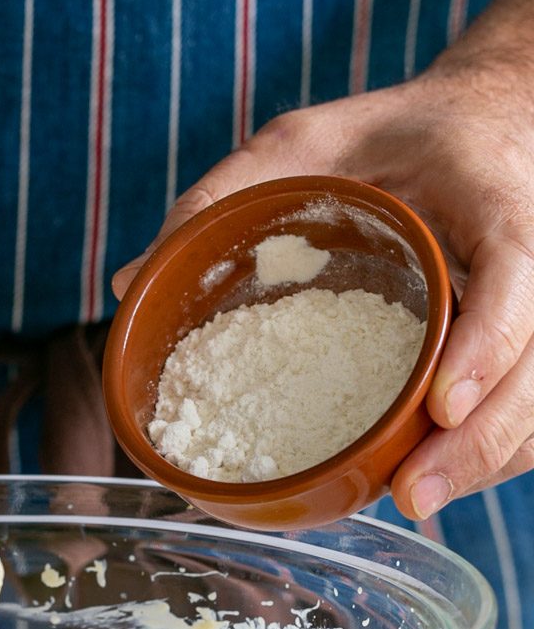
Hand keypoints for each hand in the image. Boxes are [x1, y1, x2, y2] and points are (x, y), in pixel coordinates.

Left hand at [112, 57, 533, 521]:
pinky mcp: (524, 347)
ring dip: (482, 462)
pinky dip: (485, 455)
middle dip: (477, 441)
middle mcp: (531, 262)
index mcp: (497, 203)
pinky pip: (527, 414)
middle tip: (411, 495)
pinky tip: (430, 481)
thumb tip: (133, 282)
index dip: (485, 347)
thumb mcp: (307, 141)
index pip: (516, 282)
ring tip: (414, 501)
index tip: (439, 405)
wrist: (487, 128)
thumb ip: (224, 194)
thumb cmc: (397, 135)